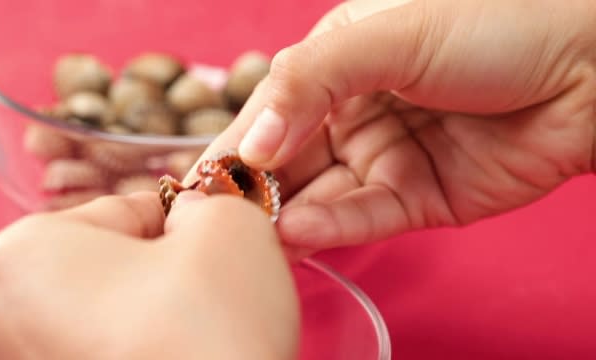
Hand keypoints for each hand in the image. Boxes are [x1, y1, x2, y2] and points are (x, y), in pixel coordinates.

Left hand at [0, 192, 299, 359]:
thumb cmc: (213, 334)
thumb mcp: (228, 225)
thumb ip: (204, 200)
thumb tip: (188, 217)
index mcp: (20, 256)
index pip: (120, 212)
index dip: (179, 223)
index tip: (210, 244)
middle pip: (105, 267)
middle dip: (161, 272)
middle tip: (207, 295)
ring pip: (104, 318)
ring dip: (150, 315)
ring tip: (192, 336)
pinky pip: (101, 354)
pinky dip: (140, 351)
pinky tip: (174, 358)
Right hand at [195, 0, 595, 255]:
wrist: (588, 67)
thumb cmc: (493, 26)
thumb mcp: (387, 34)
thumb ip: (311, 81)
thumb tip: (254, 142)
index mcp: (338, 66)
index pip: (272, 109)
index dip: (236, 144)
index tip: (198, 180)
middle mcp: (354, 114)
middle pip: (291, 161)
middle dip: (255, 191)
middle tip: (216, 223)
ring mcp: (385, 159)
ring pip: (323, 196)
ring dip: (288, 217)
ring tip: (254, 236)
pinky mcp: (417, 200)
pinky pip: (366, 217)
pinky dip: (334, 226)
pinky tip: (301, 231)